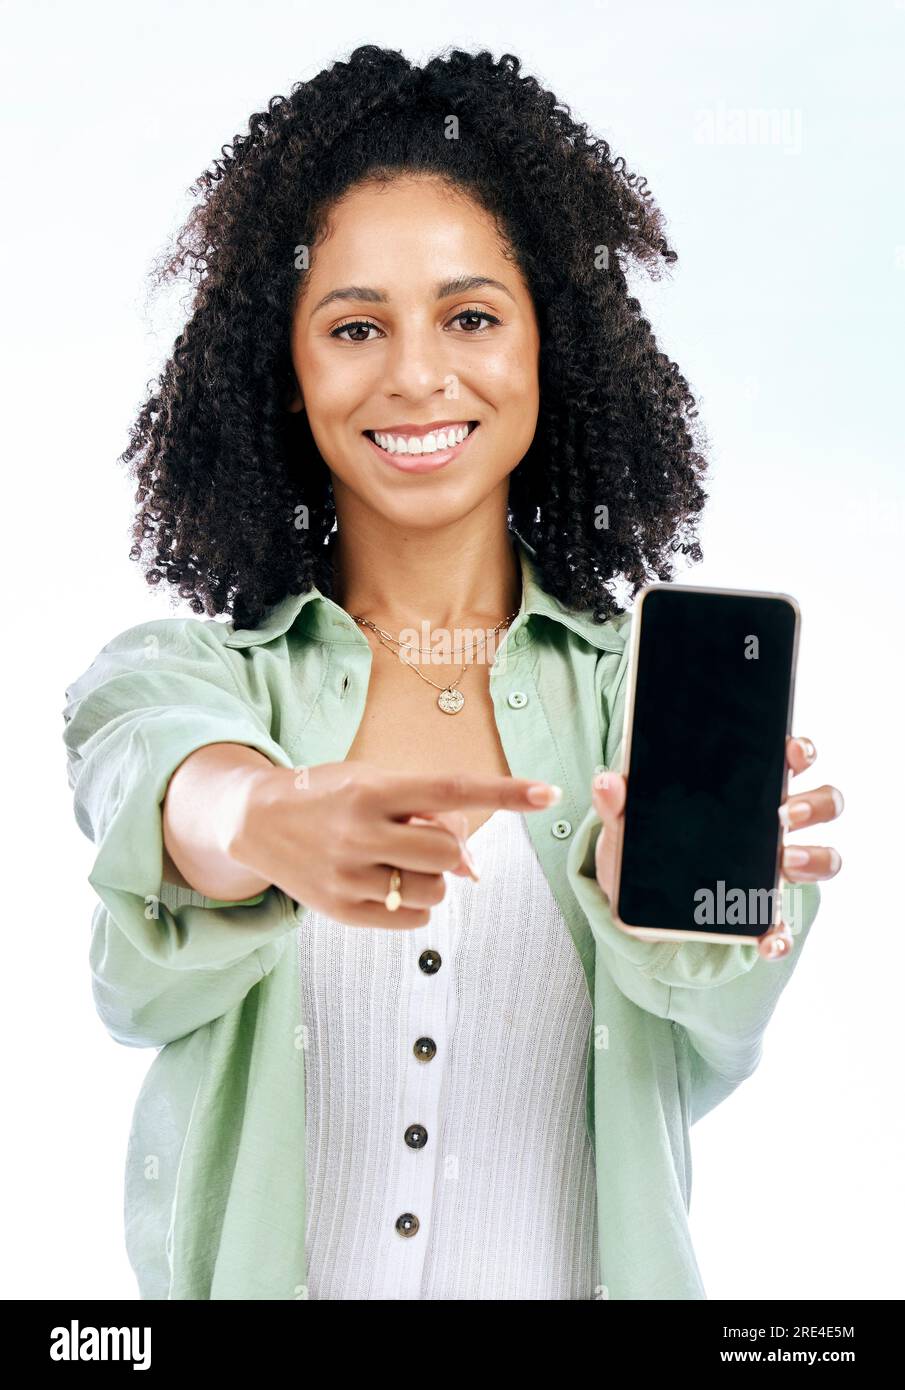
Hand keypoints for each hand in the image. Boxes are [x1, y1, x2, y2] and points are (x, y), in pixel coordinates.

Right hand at [228, 759, 561, 928]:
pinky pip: (413, 920)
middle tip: (419, 837)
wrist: (255, 820)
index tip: (549, 793)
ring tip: (399, 861)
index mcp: (373, 790)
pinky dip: (416, 904)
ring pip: (435, 890)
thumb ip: (426, 814)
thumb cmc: (331, 796)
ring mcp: (348, 875)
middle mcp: (360, 831)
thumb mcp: (374, 783)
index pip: (452, 789)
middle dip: (449, 848)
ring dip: (434, 878)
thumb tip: (472, 868)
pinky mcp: (340, 910)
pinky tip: (389, 883)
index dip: (504, 792)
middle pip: (449, 852)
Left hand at [589, 735, 842, 961]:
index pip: (789, 760)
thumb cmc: (643, 849)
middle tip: (785, 814)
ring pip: (822, 857)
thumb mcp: (626, 825)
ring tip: (786, 864)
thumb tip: (607, 781)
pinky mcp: (762, 913)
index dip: (800, 752)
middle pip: (820, 803)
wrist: (635, 905)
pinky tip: (768, 941)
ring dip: (815, 859)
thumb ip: (617, 803)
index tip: (791, 752)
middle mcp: (772, 826)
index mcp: (745, 792)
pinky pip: (785, 925)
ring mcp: (773, 869)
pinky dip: (782, 936)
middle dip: (814, 804)